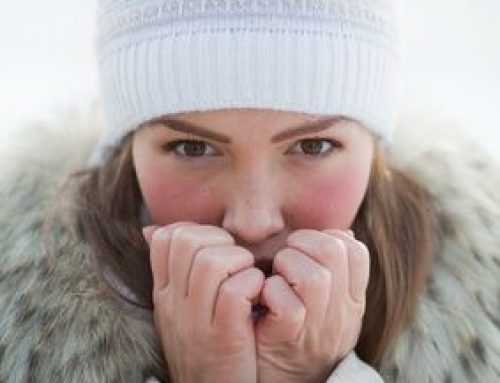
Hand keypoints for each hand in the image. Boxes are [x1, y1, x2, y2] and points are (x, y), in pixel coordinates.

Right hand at [143, 223, 263, 382]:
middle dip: (220, 240)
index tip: (217, 248)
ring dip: (240, 260)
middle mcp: (174, 303)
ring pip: (212, 261)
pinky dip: (252, 283)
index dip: (197, 230)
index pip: (167, 237)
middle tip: (236, 261)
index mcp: (164, 293)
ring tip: (248, 277)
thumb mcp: (179, 310)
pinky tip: (257, 297)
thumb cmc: (206, 349)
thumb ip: (174, 272)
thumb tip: (152, 229)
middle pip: (188, 240)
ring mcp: (195, 321)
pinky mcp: (223, 338)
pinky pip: (234, 291)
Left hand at [255, 229, 369, 382]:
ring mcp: (318, 329)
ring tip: (275, 275)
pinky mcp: (290, 338)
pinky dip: (271, 290)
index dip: (327, 238)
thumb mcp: (328, 305)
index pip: (355, 251)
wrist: (284, 382)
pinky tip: (264, 295)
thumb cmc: (299, 333)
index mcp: (353, 301)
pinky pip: (287, 304)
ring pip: (314, 276)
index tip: (306, 250)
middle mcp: (342, 315)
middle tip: (286, 257)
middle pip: (333, 252)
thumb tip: (342, 234)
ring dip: (285, 264)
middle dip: (303, 242)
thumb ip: (336, 273)